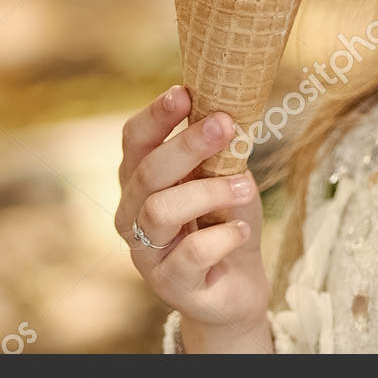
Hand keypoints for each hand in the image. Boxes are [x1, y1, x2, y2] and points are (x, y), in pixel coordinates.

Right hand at [116, 85, 271, 350]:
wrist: (238, 284)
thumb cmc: (226, 220)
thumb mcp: (224, 175)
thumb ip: (218, 148)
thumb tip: (228, 104)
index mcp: (141, 181)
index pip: (134, 142)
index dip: (155, 116)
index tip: (184, 92)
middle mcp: (132, 215)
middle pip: (148, 172)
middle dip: (188, 144)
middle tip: (226, 125)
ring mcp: (146, 253)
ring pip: (162, 211)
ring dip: (210, 192)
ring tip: (245, 188)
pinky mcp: (171, 284)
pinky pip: (193, 253)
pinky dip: (225, 236)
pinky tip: (243, 231)